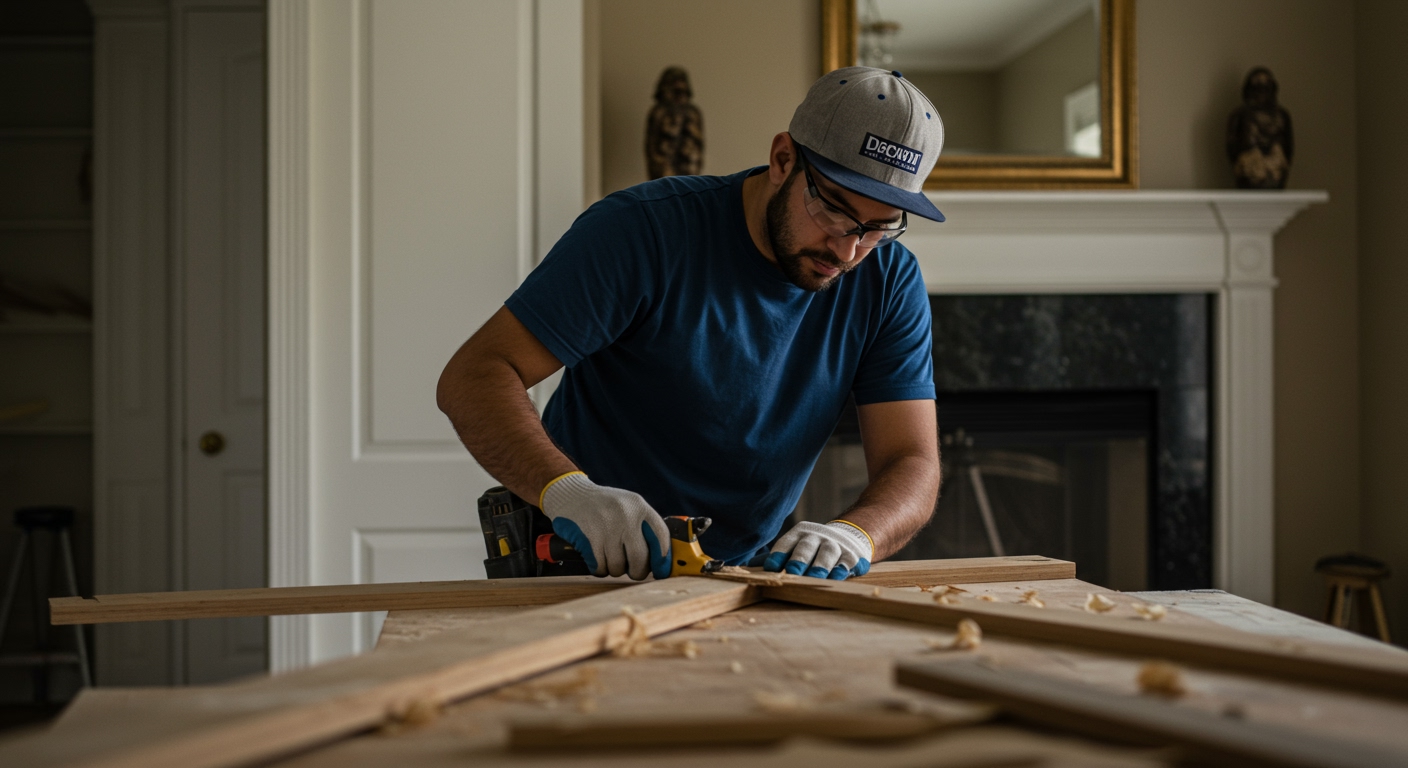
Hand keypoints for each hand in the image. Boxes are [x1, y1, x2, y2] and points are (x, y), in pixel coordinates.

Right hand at [540, 472, 670, 579]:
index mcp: (639, 506)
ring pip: (618, 566)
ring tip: (608, 557)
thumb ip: (643, 527)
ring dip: (613, 569)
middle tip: (632, 571)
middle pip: (640, 558)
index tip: (660, 571)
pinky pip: (599, 567)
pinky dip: (598, 568)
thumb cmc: (602, 506)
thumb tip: (661, 561)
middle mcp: (625, 514)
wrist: (569, 493)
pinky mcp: (588, 537)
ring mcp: (606, 525)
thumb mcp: (627, 506)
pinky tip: (596, 557)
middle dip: (637, 571)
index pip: (660, 537)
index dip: (662, 559)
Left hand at [763, 520, 872, 579]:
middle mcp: (816, 536)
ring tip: (814, 578)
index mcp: (798, 534)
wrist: (847, 537)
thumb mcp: (794, 546)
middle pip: (806, 547)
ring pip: (827, 554)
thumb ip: (775, 557)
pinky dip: (842, 569)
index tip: (770, 567)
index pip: (785, 543)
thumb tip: (747, 567)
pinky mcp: (851, 555)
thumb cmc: (813, 548)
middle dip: (799, 560)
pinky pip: (846, 561)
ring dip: (820, 566)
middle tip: (792, 572)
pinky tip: (837, 577)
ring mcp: (835, 545)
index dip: (777, 555)